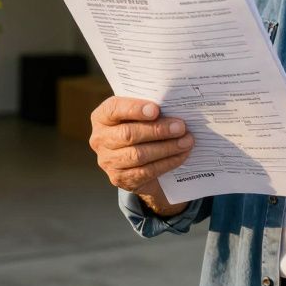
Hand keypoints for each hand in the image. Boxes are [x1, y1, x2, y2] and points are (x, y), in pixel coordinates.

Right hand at [89, 97, 194, 215]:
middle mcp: (99, 139)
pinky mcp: (119, 178)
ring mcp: (107, 161)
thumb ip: (150, 109)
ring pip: (138, 155)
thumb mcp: (140, 115)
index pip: (114, 109)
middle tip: (181, 127)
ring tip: (186, 141)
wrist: (138, 160)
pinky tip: (181, 155)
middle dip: (157, 130)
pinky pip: (146, 171)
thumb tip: (175, 106)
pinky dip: (167, 162)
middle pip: (128, 134)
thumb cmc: (141, 128)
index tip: (156, 110)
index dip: (134, 109)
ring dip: (166, 148)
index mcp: (102, 117)